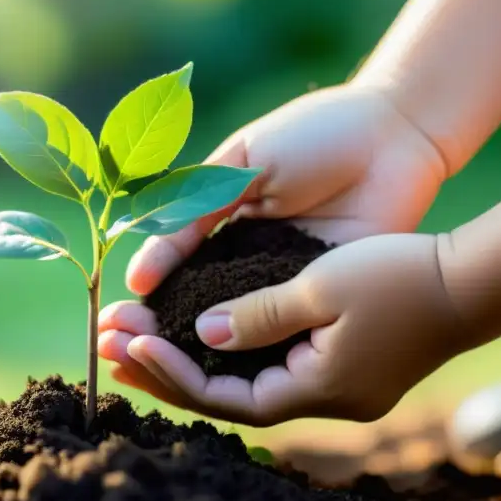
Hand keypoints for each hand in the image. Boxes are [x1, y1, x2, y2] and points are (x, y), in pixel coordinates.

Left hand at [101, 234, 472, 425]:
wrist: (472, 281)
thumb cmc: (400, 276)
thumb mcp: (319, 287)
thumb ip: (256, 315)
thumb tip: (201, 333)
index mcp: (316, 391)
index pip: (225, 399)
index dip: (172, 375)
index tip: (128, 344)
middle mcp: (324, 402)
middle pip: (230, 399)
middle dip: (169, 375)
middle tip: (110, 352)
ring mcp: (337, 389)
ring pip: (249, 385)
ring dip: (196, 363)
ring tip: (139, 343)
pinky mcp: (345, 369)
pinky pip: (274, 370)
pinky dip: (232, 355)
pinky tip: (201, 334)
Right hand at [103, 82, 450, 411]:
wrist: (393, 133)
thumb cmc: (313, 137)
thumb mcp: (238, 168)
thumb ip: (190, 217)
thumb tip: (139, 277)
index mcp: (224, 230)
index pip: (173, 279)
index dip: (142, 304)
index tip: (107, 323)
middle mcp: (250, 267)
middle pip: (194, 313)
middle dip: (152, 335)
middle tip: (113, 350)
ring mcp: (284, 287)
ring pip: (230, 332)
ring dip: (187, 353)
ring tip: (141, 364)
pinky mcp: (321, 300)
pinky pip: (276, 334)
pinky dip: (241, 352)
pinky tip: (204, 368)